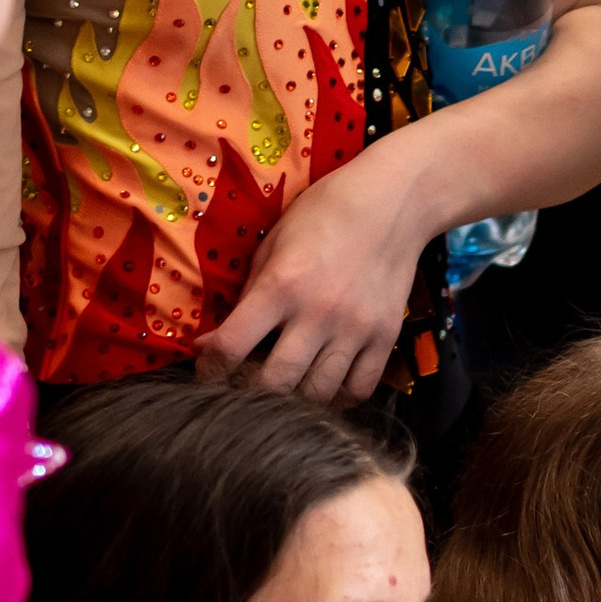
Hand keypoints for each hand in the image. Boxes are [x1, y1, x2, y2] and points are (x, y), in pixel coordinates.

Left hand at [193, 150, 431, 402]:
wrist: (393, 203)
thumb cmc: (322, 216)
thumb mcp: (272, 246)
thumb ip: (245, 297)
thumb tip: (210, 343)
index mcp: (281, 285)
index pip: (232, 346)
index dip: (211, 369)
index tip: (208, 374)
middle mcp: (318, 313)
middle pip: (275, 383)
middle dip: (250, 393)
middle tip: (243, 388)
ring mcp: (356, 329)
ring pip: (318, 393)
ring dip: (295, 398)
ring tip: (284, 388)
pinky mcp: (386, 338)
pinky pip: (359, 389)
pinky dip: (338, 397)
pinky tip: (325, 385)